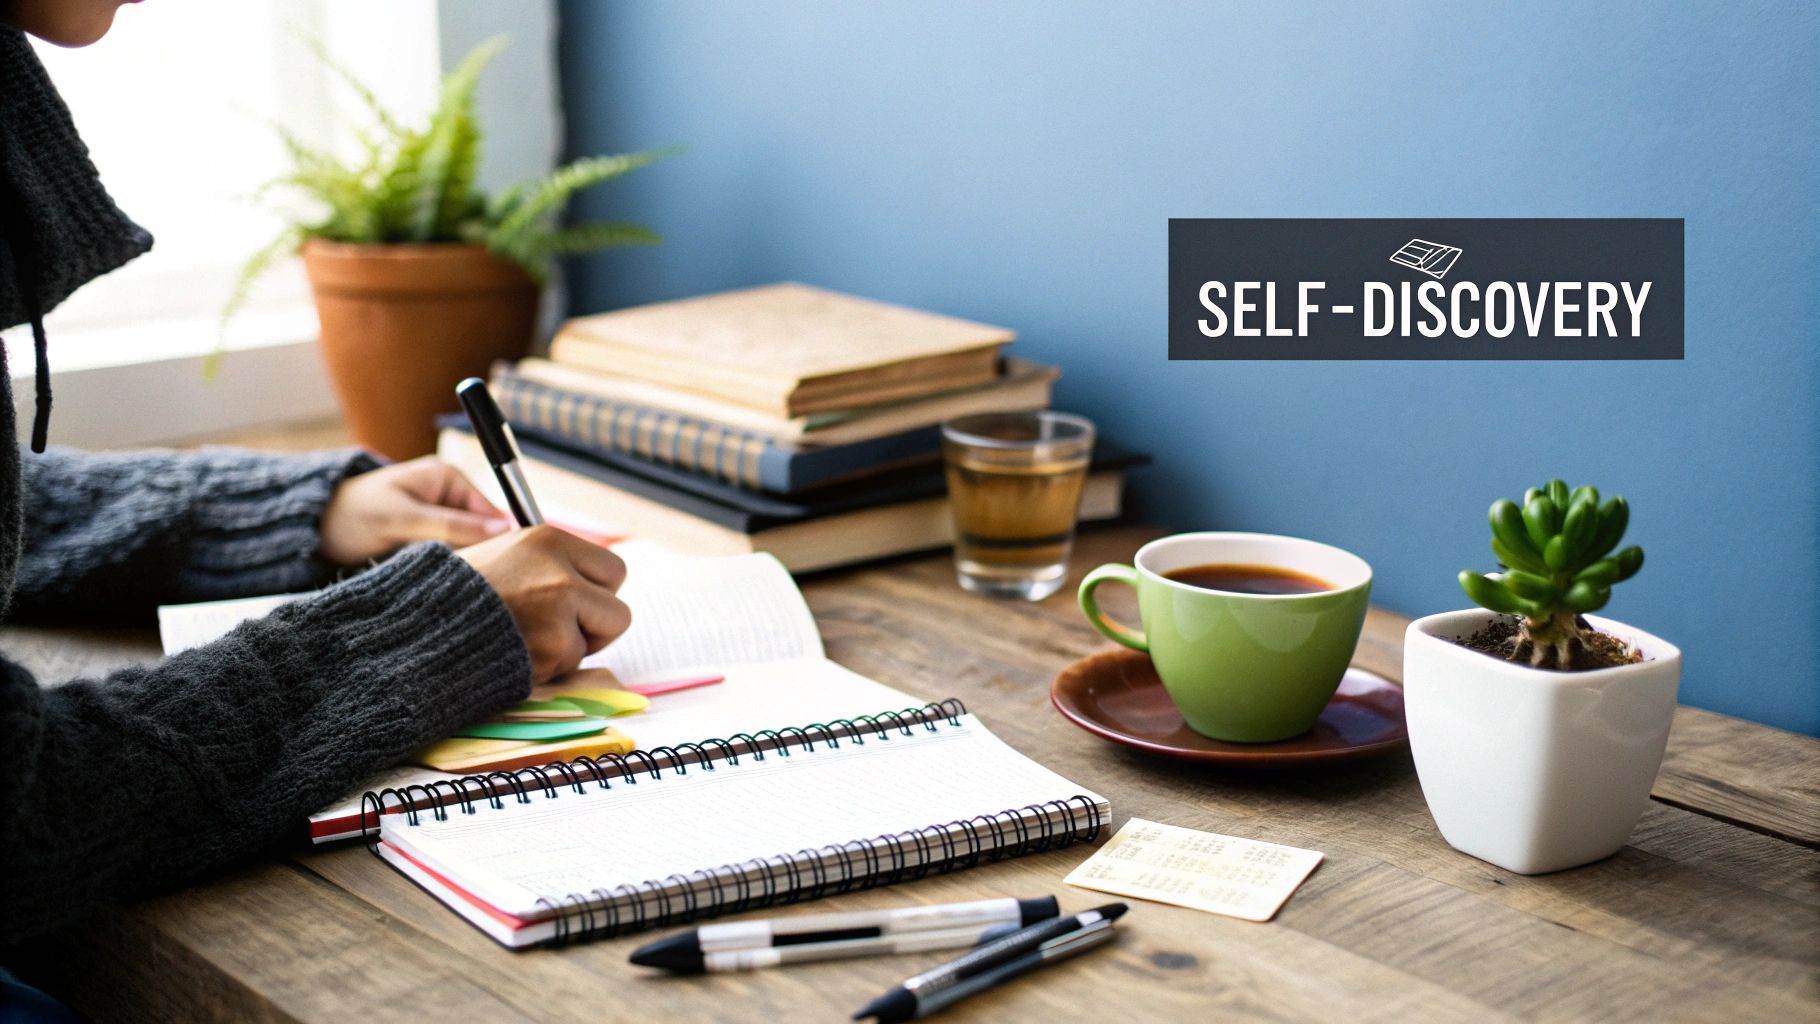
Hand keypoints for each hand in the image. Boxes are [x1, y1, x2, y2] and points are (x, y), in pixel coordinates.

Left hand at [320, 456, 509, 564]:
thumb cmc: (353, 514)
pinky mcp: (427, 541)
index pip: (491, 511)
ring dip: (458, 565)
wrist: (315, 530)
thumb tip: (504, 530)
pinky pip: (448, 558)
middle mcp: (448, 497)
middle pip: (482, 533)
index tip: (503, 568)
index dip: (499, 539)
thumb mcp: (404, 519)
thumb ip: (453, 526)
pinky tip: (437, 580)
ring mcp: (438, 520)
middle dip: (476, 555)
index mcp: (448, 479)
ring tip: (446, 580)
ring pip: (466, 550)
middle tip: (468, 579)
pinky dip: (444, 569)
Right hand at [457, 526, 631, 683]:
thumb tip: (595, 584)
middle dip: (594, 626)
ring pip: (597, 640)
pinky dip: (550, 667)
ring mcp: (558, 608)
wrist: (416, 630)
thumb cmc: (459, 597)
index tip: (577, 603)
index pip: (614, 570)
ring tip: (526, 639)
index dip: (597, 593)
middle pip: (618, 610)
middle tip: (557, 629)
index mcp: (549, 539)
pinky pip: (572, 664)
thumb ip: (551, 566)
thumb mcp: (507, 556)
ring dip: (569, 648)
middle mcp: (559, 570)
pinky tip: (515, 653)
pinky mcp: (552, 644)